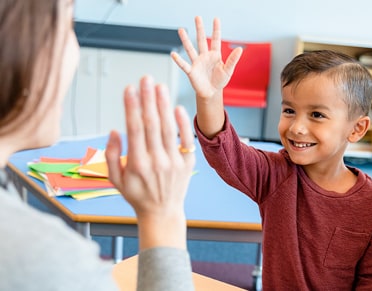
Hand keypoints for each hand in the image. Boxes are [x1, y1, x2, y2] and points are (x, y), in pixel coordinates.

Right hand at [105, 75, 194, 248]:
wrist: (162, 213)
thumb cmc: (136, 194)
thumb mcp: (115, 179)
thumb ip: (112, 155)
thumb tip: (114, 131)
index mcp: (138, 164)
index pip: (135, 129)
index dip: (132, 108)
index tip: (129, 89)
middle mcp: (157, 162)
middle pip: (152, 125)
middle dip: (148, 100)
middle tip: (146, 78)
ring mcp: (174, 162)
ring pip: (169, 129)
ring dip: (164, 106)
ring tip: (160, 86)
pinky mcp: (187, 163)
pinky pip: (186, 140)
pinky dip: (182, 123)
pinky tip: (177, 107)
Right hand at [171, 16, 241, 99]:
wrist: (211, 92)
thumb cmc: (220, 81)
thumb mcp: (228, 70)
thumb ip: (233, 60)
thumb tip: (240, 49)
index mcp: (215, 55)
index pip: (216, 40)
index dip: (216, 30)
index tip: (216, 19)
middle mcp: (204, 56)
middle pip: (201, 40)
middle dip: (200, 29)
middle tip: (197, 17)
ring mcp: (197, 63)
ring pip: (190, 49)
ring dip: (185, 40)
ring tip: (181, 30)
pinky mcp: (191, 71)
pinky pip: (184, 65)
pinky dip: (179, 60)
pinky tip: (174, 54)